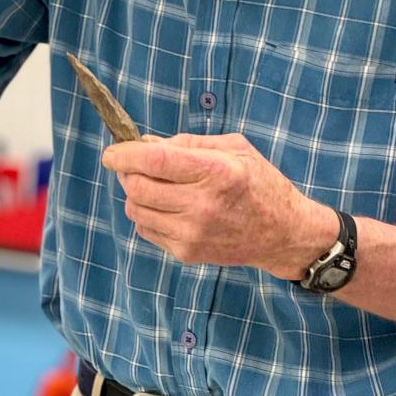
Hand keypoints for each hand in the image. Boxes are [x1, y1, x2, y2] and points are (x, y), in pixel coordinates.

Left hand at [101, 132, 333, 277]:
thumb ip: (188, 142)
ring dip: (136, 194)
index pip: (154, 161)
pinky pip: (146, 230)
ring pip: (136, 210)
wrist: (283, 234)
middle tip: (134, 165)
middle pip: (138, 187)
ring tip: (154, 186)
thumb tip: (145, 143)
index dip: (125, 155)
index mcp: (216, 172)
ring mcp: (192, 233)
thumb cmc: (260, 183)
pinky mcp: (187, 253)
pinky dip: (147, 214)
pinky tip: (166, 206)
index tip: (112, 152)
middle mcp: (202, 205)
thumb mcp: (234, 147)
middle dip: (127, 172)